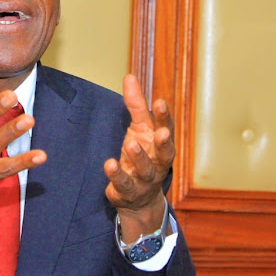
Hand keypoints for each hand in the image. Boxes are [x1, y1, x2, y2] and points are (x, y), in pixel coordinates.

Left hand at [104, 74, 174, 242]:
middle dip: (164, 143)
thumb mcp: (139, 129)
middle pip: (165, 154)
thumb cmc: (141, 156)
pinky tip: (109, 164)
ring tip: (131, 144)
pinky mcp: (128, 192)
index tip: (160, 102)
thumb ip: (136, 105)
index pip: (166, 129)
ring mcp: (145, 180)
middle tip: (161, 132)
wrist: (138, 199)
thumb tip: (130, 77)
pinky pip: (124, 184)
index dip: (164, 117)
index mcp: (161, 145)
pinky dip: (117, 175)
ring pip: (145, 170)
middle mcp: (157, 164)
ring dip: (139, 157)